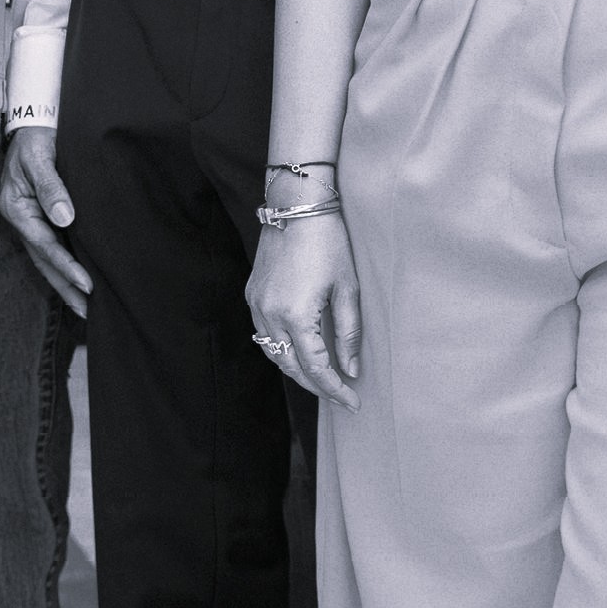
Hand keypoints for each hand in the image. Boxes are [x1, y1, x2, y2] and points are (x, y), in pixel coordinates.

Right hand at [0, 127, 90, 309]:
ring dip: (64, 282)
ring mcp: (28, 221)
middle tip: (88, 311)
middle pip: (43, 261)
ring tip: (84, 306)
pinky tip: (77, 279)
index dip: (66, 266)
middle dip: (65, 287)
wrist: (30, 125)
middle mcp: (20, 220)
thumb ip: (51, 186)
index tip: (88, 284)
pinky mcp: (39, 218)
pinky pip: (51, 248)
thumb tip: (65, 217)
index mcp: (16, 209)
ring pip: (46, 259)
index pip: (44, 245)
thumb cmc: (34, 140)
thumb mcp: (39, 158)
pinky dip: (64, 266)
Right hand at [245, 211, 362, 407]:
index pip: (316, 368)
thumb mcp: (347, 288)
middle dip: (316, 386)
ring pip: (272, 352)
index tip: (353, 403)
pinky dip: (281, 348)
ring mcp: (256, 303)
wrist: (296, 205)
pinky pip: (264, 333)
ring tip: (322, 379)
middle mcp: (269, 314)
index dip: (335, 389)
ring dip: (296, 370)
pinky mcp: (252, 293)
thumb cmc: (328, 242)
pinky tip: (299, 350)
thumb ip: (348, 332)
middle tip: (340, 397)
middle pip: (290, 366)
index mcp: (295, 315)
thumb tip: (351, 369)